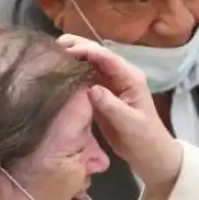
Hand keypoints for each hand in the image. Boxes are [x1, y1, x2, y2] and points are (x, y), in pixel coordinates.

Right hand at [56, 34, 182, 187]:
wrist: (149, 153)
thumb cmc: (144, 138)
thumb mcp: (129, 124)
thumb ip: (111, 106)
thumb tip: (91, 88)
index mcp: (131, 78)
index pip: (107, 57)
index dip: (86, 51)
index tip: (64, 51)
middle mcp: (121, 75)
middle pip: (97, 53)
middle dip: (76, 46)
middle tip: (51, 47)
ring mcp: (111, 83)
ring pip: (89, 63)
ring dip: (72, 56)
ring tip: (49, 55)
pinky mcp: (103, 93)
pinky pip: (86, 77)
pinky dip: (72, 71)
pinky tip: (57, 71)